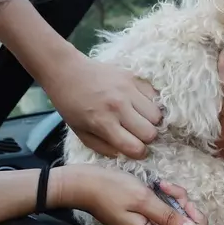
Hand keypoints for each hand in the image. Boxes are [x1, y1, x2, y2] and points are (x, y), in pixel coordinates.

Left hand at [42, 54, 161, 159]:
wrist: (67, 71)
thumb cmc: (71, 105)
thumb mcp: (80, 132)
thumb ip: (103, 148)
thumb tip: (125, 153)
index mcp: (103, 122)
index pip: (135, 147)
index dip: (138, 153)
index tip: (135, 150)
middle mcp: (118, 106)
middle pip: (151, 132)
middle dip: (146, 138)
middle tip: (136, 134)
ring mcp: (128, 89)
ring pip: (157, 115)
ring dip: (150, 121)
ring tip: (138, 118)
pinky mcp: (133, 77)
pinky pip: (154, 96)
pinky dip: (150, 104)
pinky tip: (138, 105)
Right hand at [53, 165, 217, 224]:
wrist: (86, 183)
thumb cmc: (110, 190)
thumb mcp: (143, 199)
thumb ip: (168, 216)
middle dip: (191, 217)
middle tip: (182, 196)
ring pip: (179, 224)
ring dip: (182, 204)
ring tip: (169, 187)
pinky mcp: (149, 217)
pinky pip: (170, 213)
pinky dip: (172, 200)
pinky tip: (164, 186)